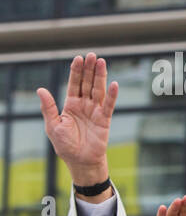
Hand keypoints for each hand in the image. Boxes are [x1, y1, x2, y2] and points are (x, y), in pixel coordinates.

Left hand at [38, 53, 118, 187]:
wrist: (79, 160)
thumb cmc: (65, 145)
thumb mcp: (52, 125)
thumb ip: (48, 107)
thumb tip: (40, 89)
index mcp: (70, 105)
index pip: (74, 84)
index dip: (76, 71)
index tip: (79, 58)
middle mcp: (84, 105)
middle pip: (87, 83)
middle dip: (89, 69)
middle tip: (92, 55)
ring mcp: (95, 111)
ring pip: (98, 90)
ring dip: (100, 76)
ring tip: (102, 62)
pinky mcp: (105, 120)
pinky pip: (108, 105)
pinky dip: (112, 95)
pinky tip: (114, 84)